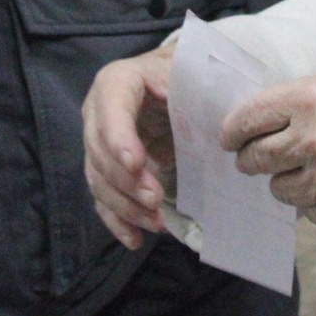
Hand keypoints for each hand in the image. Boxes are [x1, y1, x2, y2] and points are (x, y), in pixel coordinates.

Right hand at [82, 45, 177, 248]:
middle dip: (126, 181)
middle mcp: (97, 112)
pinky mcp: (104, 169)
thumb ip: (196, 92)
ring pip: (99, 179)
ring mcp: (97, 143)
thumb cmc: (183, 76)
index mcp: (117, 81)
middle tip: (155, 199)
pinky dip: (117, 221)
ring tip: (156, 222)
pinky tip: (135, 239)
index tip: (136, 164)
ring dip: (125, 206)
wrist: (170, 81)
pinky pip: (102, 199)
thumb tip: (218, 121)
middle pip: (99, 151)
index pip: (111, 108)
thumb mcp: (189, 76)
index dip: (120, 138)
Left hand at [223, 74, 315, 236]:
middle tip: (262, 155)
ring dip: (290, 180)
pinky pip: (307, 211)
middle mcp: (315, 137)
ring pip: (279, 189)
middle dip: (252, 158)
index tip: (230, 138)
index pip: (248, 119)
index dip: (233, 131)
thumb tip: (239, 129)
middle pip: (254, 159)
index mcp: (309, 98)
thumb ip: (286, 106)